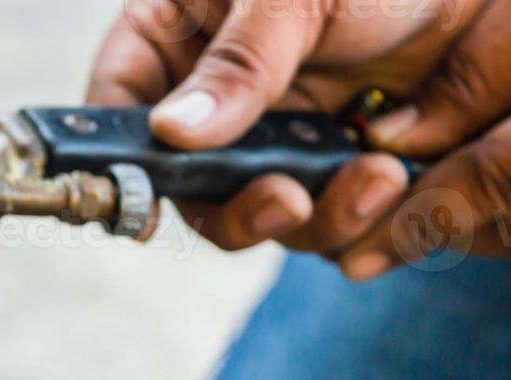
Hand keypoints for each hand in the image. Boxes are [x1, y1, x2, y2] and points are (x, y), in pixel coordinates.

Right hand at [87, 0, 479, 253]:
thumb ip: (239, 62)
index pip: (117, 106)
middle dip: (237, 206)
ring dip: (312, 215)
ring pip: (254, 210)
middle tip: (286, 203)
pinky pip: (321, 215)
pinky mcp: (326, 165)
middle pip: (185, 184)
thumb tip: (172, 133)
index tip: (149, 209)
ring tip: (376, 180)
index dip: (120, 163)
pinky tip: (392, 182)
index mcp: (174, 33)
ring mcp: (267, 135)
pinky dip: (353, 212)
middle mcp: (211, 94)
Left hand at [344, 0, 510, 277]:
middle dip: (421, 217)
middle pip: (490, 228)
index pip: (487, 185)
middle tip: (360, 205)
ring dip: (458, 216)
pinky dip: (497, 217)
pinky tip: (484, 179)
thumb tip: (383, 143)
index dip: (410, 218)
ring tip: (431, 172)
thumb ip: (464, 81)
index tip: (351, 250)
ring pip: (507, 244)